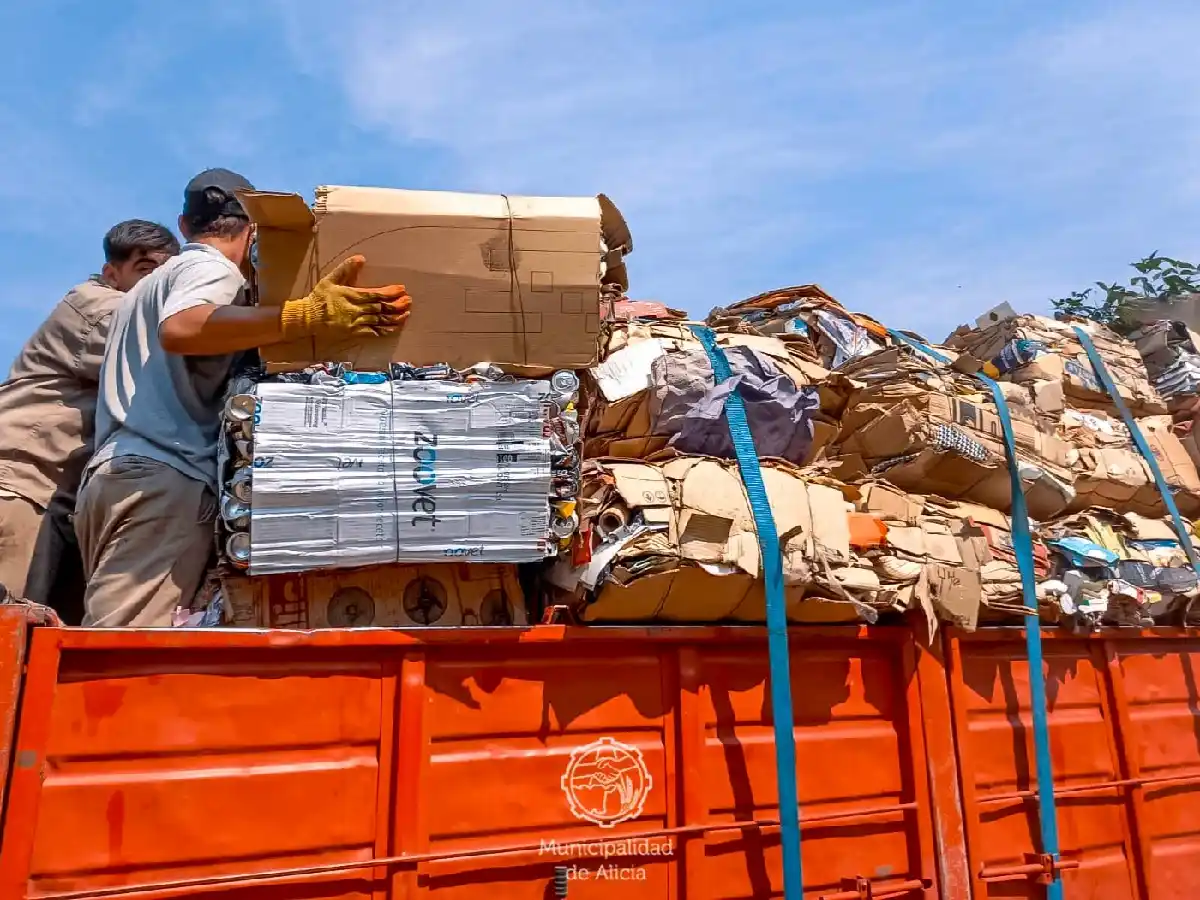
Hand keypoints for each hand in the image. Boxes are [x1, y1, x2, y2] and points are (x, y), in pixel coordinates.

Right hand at [279, 255, 410, 340]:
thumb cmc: (320, 297)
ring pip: (380, 321)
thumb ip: (346, 269)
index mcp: (351, 296)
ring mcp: (356, 323)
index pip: (375, 294)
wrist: (308, 318)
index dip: (390, 292)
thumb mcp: (331, 279)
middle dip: (396, 305)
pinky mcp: (355, 333)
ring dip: (394, 318)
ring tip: (407, 314)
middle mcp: (356, 310)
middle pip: (380, 308)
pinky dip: (385, 331)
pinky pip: (373, 333)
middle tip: (409, 301)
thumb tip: (360, 258)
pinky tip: (396, 328)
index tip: (401, 289)